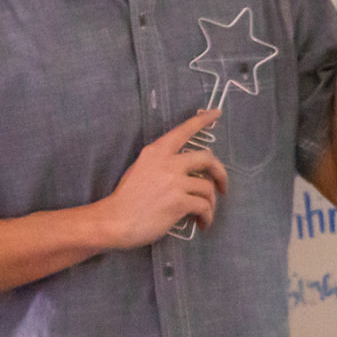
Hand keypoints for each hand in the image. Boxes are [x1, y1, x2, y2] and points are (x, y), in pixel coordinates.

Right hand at [101, 110, 227, 248]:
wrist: (114, 221)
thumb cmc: (125, 199)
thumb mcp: (139, 170)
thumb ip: (160, 164)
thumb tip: (183, 170)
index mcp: (156, 152)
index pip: (183, 131)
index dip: (202, 121)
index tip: (217, 112)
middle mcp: (167, 163)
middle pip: (207, 158)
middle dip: (220, 172)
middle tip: (222, 186)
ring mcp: (174, 182)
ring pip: (207, 187)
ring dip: (211, 202)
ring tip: (205, 214)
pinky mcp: (179, 202)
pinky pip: (204, 206)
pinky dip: (207, 217)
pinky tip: (202, 223)